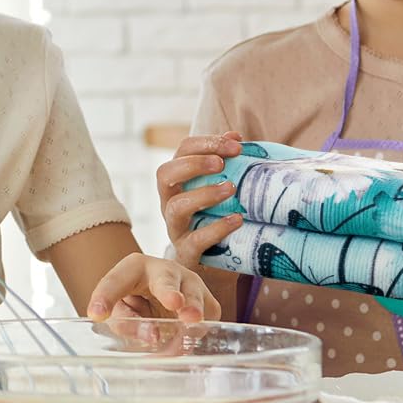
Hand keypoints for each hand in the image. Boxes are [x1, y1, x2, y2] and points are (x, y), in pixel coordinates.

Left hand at [85, 253, 222, 323]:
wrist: (165, 297)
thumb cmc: (137, 303)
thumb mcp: (122, 312)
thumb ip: (128, 323)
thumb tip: (153, 335)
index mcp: (134, 268)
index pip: (116, 281)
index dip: (105, 297)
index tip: (96, 313)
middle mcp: (165, 270)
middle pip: (165, 279)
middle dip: (168, 290)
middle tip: (173, 302)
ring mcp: (190, 283)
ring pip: (193, 295)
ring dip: (192, 308)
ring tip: (191, 320)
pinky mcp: (208, 302)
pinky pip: (207, 317)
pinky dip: (197, 331)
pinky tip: (188, 338)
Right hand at [155, 132, 244, 264]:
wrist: (214, 265)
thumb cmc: (216, 217)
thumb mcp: (219, 188)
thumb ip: (226, 163)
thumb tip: (236, 137)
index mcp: (178, 180)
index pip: (182, 150)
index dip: (207, 143)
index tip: (237, 145)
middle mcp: (169, 201)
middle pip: (165, 174)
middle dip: (193, 164)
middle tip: (221, 163)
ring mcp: (175, 228)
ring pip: (176, 207)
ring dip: (203, 194)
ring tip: (231, 188)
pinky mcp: (186, 253)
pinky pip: (195, 240)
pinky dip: (217, 228)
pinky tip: (237, 219)